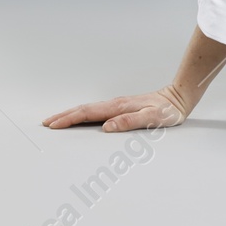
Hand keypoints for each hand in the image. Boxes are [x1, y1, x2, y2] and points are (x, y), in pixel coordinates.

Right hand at [42, 85, 187, 132]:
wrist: (178, 98)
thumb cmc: (167, 110)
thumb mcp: (152, 118)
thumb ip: (130, 122)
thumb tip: (107, 127)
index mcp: (118, 107)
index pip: (87, 113)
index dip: (69, 119)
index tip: (53, 124)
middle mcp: (115, 104)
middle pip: (83, 109)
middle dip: (64, 116)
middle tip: (47, 123)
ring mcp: (117, 105)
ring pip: (88, 109)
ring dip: (71, 114)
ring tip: (57, 120)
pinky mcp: (121, 108)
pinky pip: (96, 111)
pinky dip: (83, 114)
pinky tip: (81, 119)